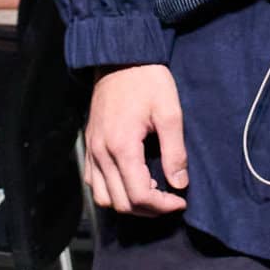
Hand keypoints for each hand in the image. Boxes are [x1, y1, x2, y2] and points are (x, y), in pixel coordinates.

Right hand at [86, 63, 188, 215]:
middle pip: (121, 203)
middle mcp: (102, 153)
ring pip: (103, 197)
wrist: (120, 58)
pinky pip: (93, 182)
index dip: (162, 206)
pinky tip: (131, 181)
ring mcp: (92, 150)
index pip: (139, 195)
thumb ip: (175, 151)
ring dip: (128, 204)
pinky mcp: (89, 145)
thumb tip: (179, 183)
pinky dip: (111, 191)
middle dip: (148, 210)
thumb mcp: (170, 112)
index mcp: (122, 146)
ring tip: (151, 193)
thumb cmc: (147, 81)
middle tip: (169, 201)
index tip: (180, 201)